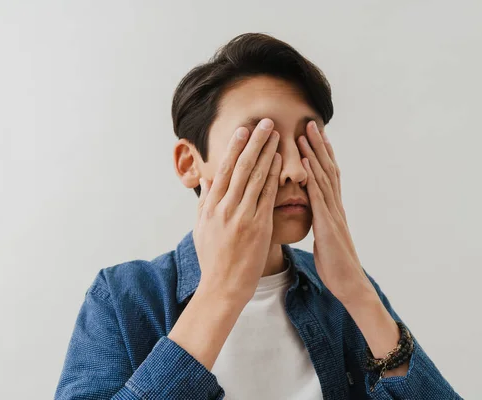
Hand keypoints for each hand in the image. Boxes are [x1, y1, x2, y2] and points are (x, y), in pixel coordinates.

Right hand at [194, 118, 281, 303]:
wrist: (222, 287)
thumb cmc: (212, 259)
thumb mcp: (201, 228)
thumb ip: (205, 202)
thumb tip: (207, 180)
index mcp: (211, 206)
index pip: (224, 169)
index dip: (235, 147)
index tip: (244, 130)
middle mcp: (225, 207)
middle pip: (240, 167)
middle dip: (254, 142)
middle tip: (265, 123)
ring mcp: (241, 216)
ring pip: (255, 177)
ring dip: (267, 153)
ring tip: (276, 135)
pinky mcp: (257, 227)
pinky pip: (267, 196)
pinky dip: (273, 177)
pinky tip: (281, 163)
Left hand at [297, 121, 374, 303]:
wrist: (349, 283)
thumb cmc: (335, 264)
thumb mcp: (325, 237)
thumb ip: (320, 222)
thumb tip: (313, 214)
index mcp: (332, 209)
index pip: (327, 175)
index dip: (321, 154)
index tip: (313, 135)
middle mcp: (335, 206)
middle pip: (327, 169)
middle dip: (319, 145)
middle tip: (311, 123)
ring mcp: (333, 214)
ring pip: (323, 177)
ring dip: (314, 154)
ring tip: (305, 133)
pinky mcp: (327, 224)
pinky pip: (318, 197)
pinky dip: (311, 178)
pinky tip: (304, 163)